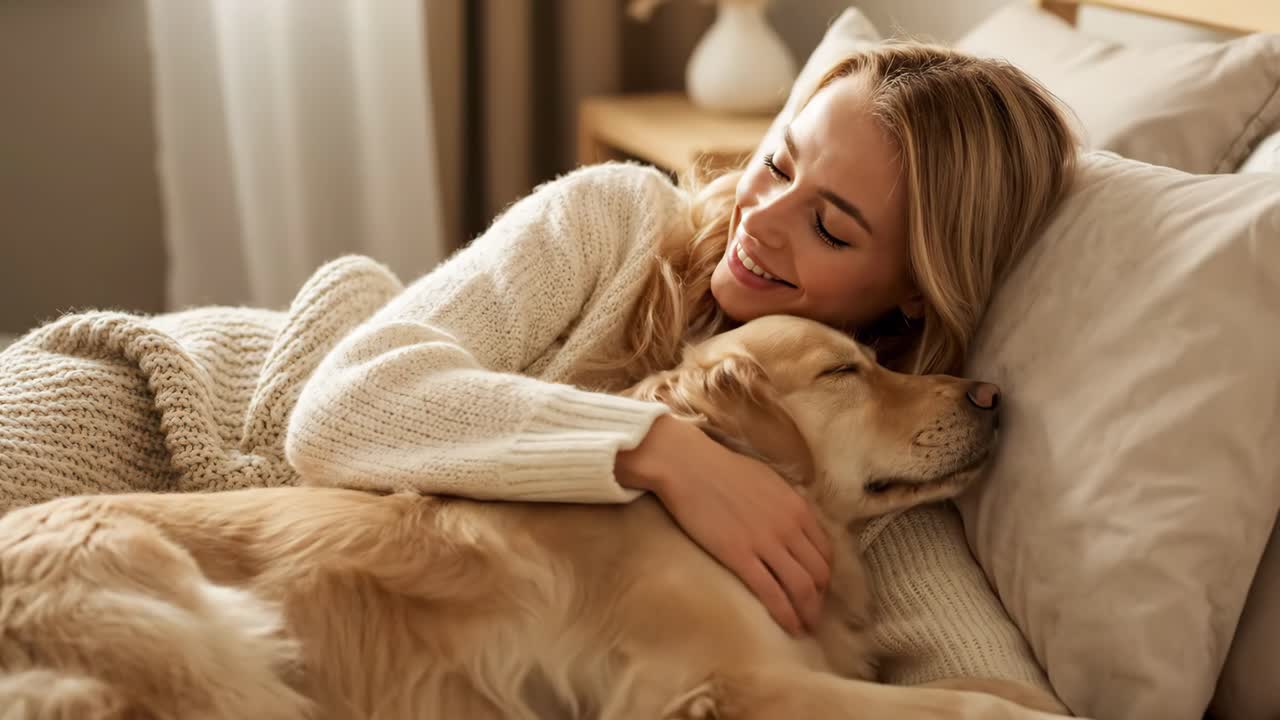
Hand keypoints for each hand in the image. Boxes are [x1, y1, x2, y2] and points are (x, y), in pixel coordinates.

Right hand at [617, 415, 832, 634]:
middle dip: (820, 598)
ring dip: (808, 612)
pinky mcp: (741, 557)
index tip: (818, 588)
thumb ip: (786, 505)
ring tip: (804, 626)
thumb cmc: (723, 469)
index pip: (825, 551)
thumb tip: (794, 524)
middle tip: (811, 612)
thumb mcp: (769, 481)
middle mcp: (790, 527)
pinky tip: (788, 626)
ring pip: (802, 587)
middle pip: (819, 573)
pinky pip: (772, 593)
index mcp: (798, 507)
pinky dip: (785, 615)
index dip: (825, 575)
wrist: (689, 466)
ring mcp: (767, 543)